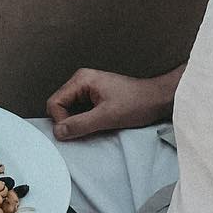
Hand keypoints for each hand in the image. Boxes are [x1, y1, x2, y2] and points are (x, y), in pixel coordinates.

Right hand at [46, 68, 178, 141]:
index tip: (74, 132)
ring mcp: (88, 88)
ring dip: (78, 122)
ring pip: (70, 110)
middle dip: (69, 121)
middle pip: (60, 106)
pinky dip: (84, 121)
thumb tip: (58, 132)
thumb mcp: (107, 117)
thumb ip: (80, 124)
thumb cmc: (137, 103)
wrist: (157, 99)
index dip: (61, 121)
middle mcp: (81, 81)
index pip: (55, 103)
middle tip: (84, 131)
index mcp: (81, 79)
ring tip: (94, 126)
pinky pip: (80, 111)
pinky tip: (97, 124)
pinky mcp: (95, 96)